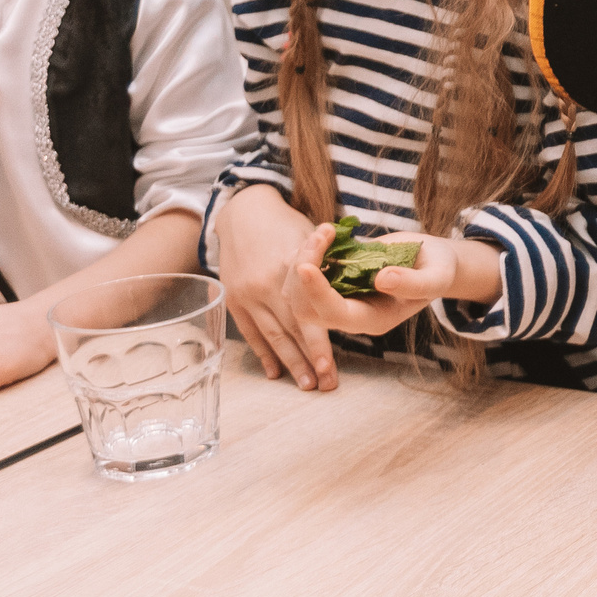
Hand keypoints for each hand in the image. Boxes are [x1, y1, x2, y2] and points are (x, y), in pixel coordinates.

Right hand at [216, 185, 330, 389]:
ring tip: (306, 384)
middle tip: (325, 384)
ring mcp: (248, 294)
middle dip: (309, 360)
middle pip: (291, 331)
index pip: (308, 314)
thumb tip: (362, 285)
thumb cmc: (287, 224)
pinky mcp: (234, 299)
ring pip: (272, 335)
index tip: (331, 366)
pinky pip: (251, 332)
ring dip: (289, 363)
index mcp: (289, 270)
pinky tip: (275, 373)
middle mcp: (266, 286)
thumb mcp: (312, 237)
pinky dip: (264, 353)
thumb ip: (331, 265)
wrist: (244, 212)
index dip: (320, 342)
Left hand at [279, 222, 432, 369]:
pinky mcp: (333, 278)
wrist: (432, 261)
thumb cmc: (438, 270)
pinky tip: (326, 232)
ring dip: (303, 256)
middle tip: (323, 233)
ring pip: (297, 290)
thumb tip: (381, 278)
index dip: (317, 293)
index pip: (335, 314)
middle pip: (305, 306)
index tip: (306, 266)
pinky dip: (308, 251)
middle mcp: (350, 313)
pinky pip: (305, 271)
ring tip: (326, 230)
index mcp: (374, 320)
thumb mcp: (436, 277)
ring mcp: (339, 296)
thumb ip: (414, 283)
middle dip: (303, 269)